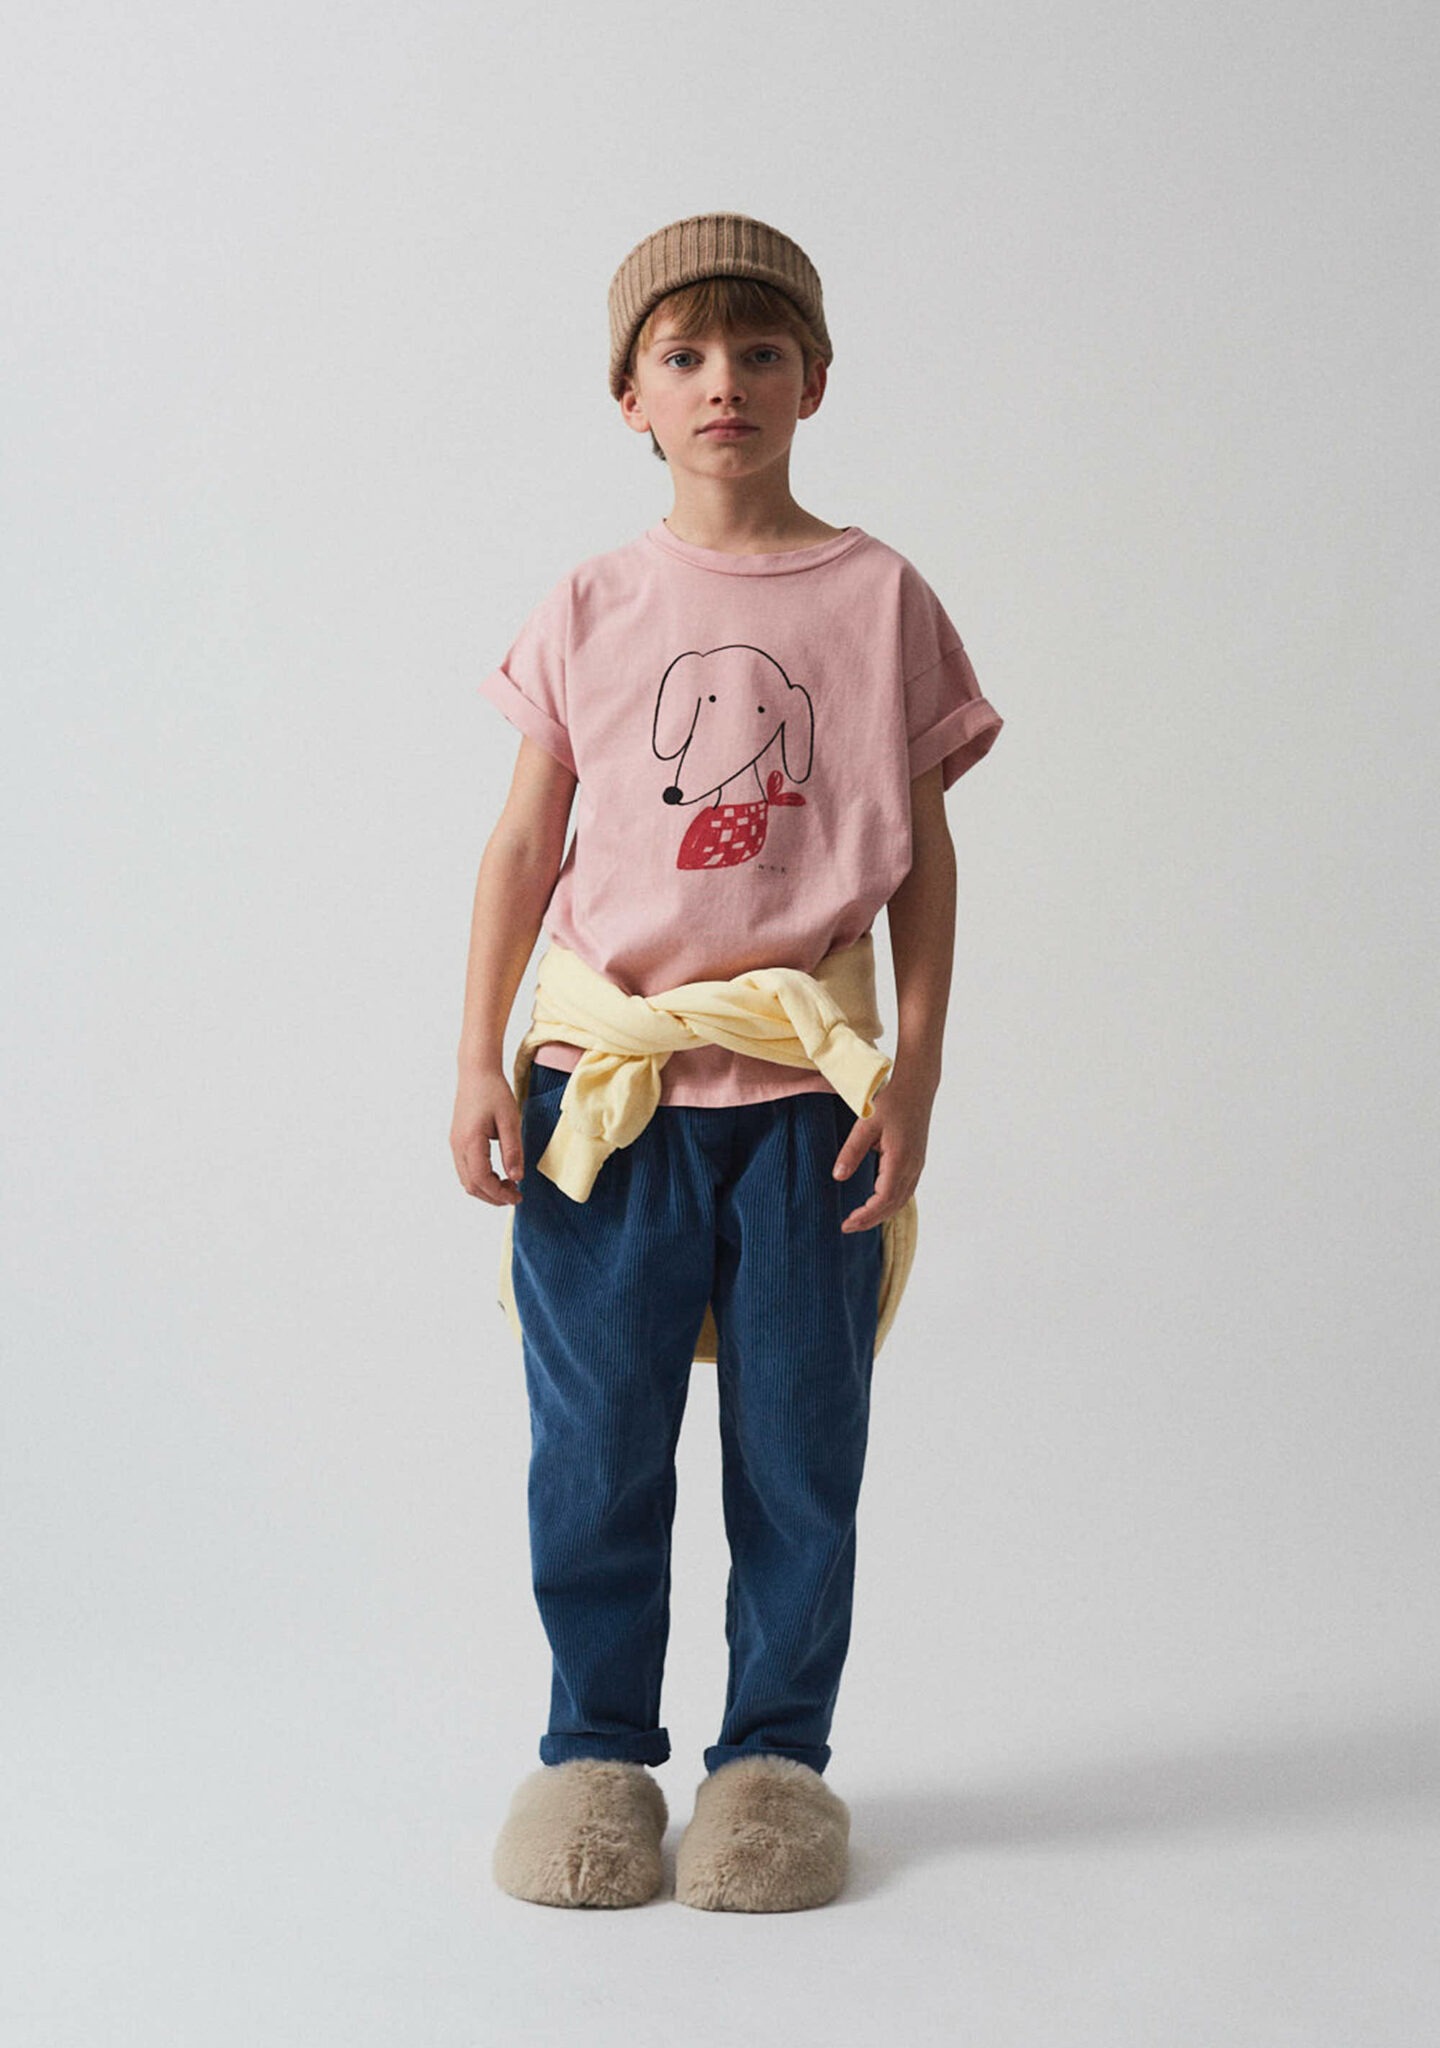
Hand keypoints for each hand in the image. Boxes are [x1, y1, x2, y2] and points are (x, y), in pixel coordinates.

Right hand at [451, 1066, 524, 1204]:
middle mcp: (458, 1146)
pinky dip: (481, 1179)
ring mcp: (455, 1144)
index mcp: (470, 1141)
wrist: (476, 1072)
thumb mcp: (510, 1120)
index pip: (481, 1180)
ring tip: (509, 1186)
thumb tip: (517, 1177)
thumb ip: (513, 1150)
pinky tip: (498, 1175)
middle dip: (493, 1196)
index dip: (499, 1193)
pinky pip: (466, 1169)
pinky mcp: (457, 1141)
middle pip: (471, 1185)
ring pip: (467, 1179)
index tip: (517, 1196)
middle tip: (516, 1195)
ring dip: (487, 1189)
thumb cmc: (494, 1091)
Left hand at [832, 1068, 934, 1232]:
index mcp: (900, 1160)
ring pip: (901, 1200)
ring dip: (881, 1213)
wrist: (917, 1087)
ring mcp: (917, 1165)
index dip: (865, 1215)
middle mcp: (912, 1167)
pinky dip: (890, 1203)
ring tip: (860, 1220)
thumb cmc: (891, 1101)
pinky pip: (905, 1190)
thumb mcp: (866, 1123)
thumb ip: (852, 1151)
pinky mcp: (916, 1161)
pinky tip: (878, 1203)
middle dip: (871, 1220)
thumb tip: (838, 1176)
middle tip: (848, 1227)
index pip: (883, 1199)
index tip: (846, 1224)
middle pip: (893, 1205)